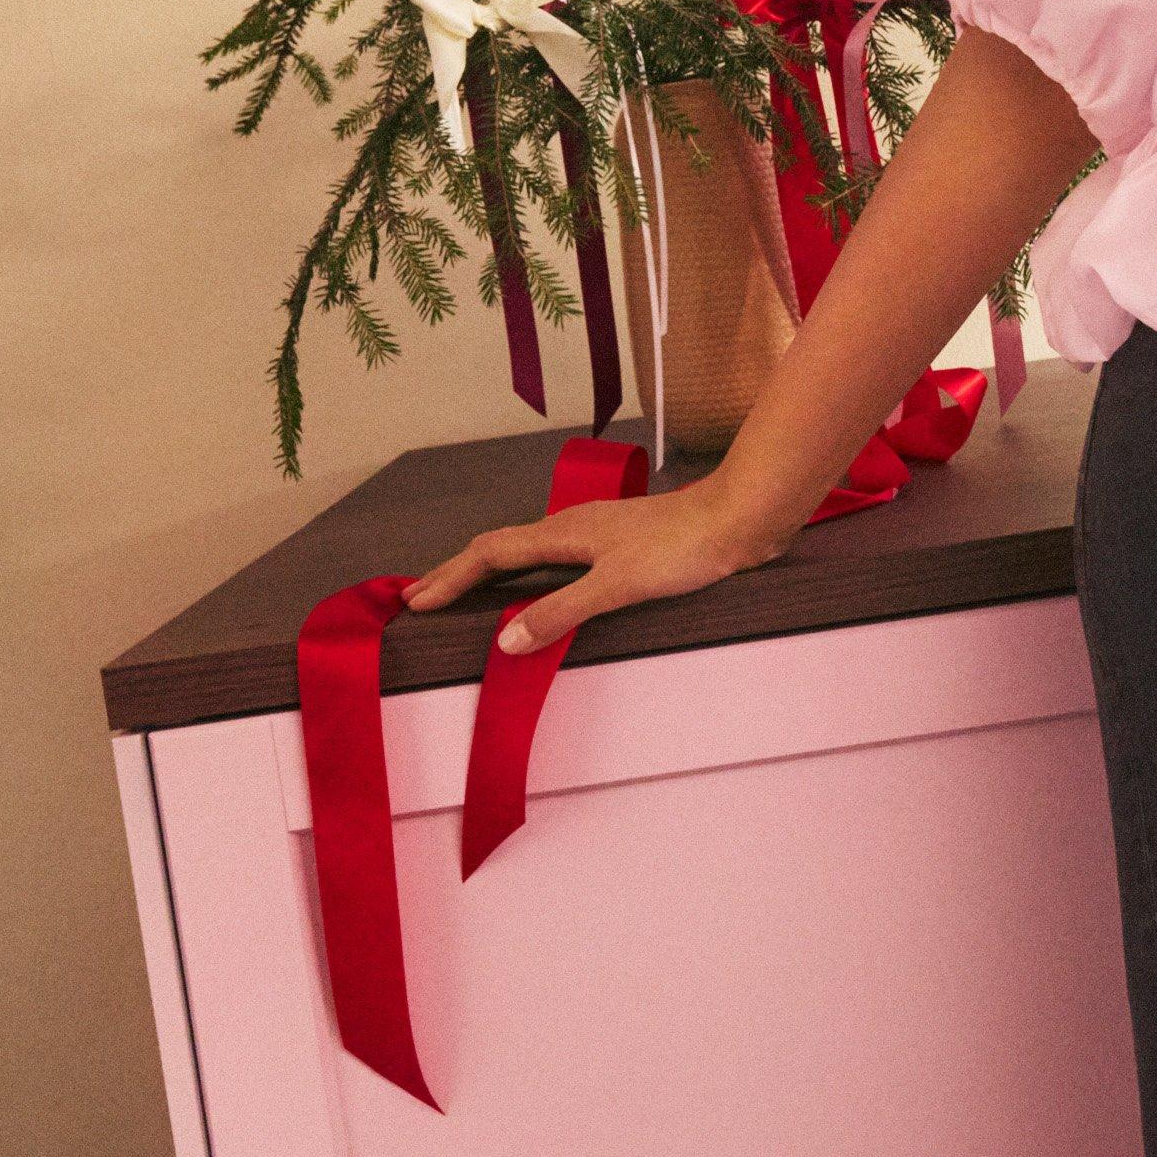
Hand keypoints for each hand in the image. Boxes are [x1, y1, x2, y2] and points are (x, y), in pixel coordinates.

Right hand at [404, 485, 784, 656]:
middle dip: (459, 571)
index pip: (490, 554)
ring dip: (492, 569)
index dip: (450, 577)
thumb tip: (505, 640)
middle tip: (421, 596)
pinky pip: (556, 556)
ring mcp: (598, 531)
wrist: (742, 516)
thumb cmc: (684, 546)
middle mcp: (573, 525)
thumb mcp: (617, 585)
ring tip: (467, 590)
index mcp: (563, 532)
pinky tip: (541, 584)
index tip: (415, 602)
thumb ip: (561, 611)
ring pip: (528, 548)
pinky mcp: (623, 542)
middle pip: (501, 546)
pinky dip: (529, 571)